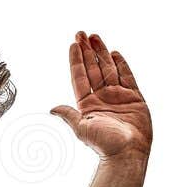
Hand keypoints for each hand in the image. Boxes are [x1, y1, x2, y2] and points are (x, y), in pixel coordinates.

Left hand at [51, 32, 151, 158]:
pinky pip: (127, 76)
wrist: (128, 153)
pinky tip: (113, 53)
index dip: (76, 60)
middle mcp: (101, 97)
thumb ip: (69, 115)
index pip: (80, 76)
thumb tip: (52, 108)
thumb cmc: (105, 144)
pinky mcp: (133, 97)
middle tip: (81, 33)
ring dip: (100, 52)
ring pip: (108, 68)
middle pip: (92, 68)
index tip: (73, 44)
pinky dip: (120, 64)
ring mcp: (117, 96)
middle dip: (87, 51)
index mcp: (87, 104)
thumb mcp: (82, 129)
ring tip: (94, 36)